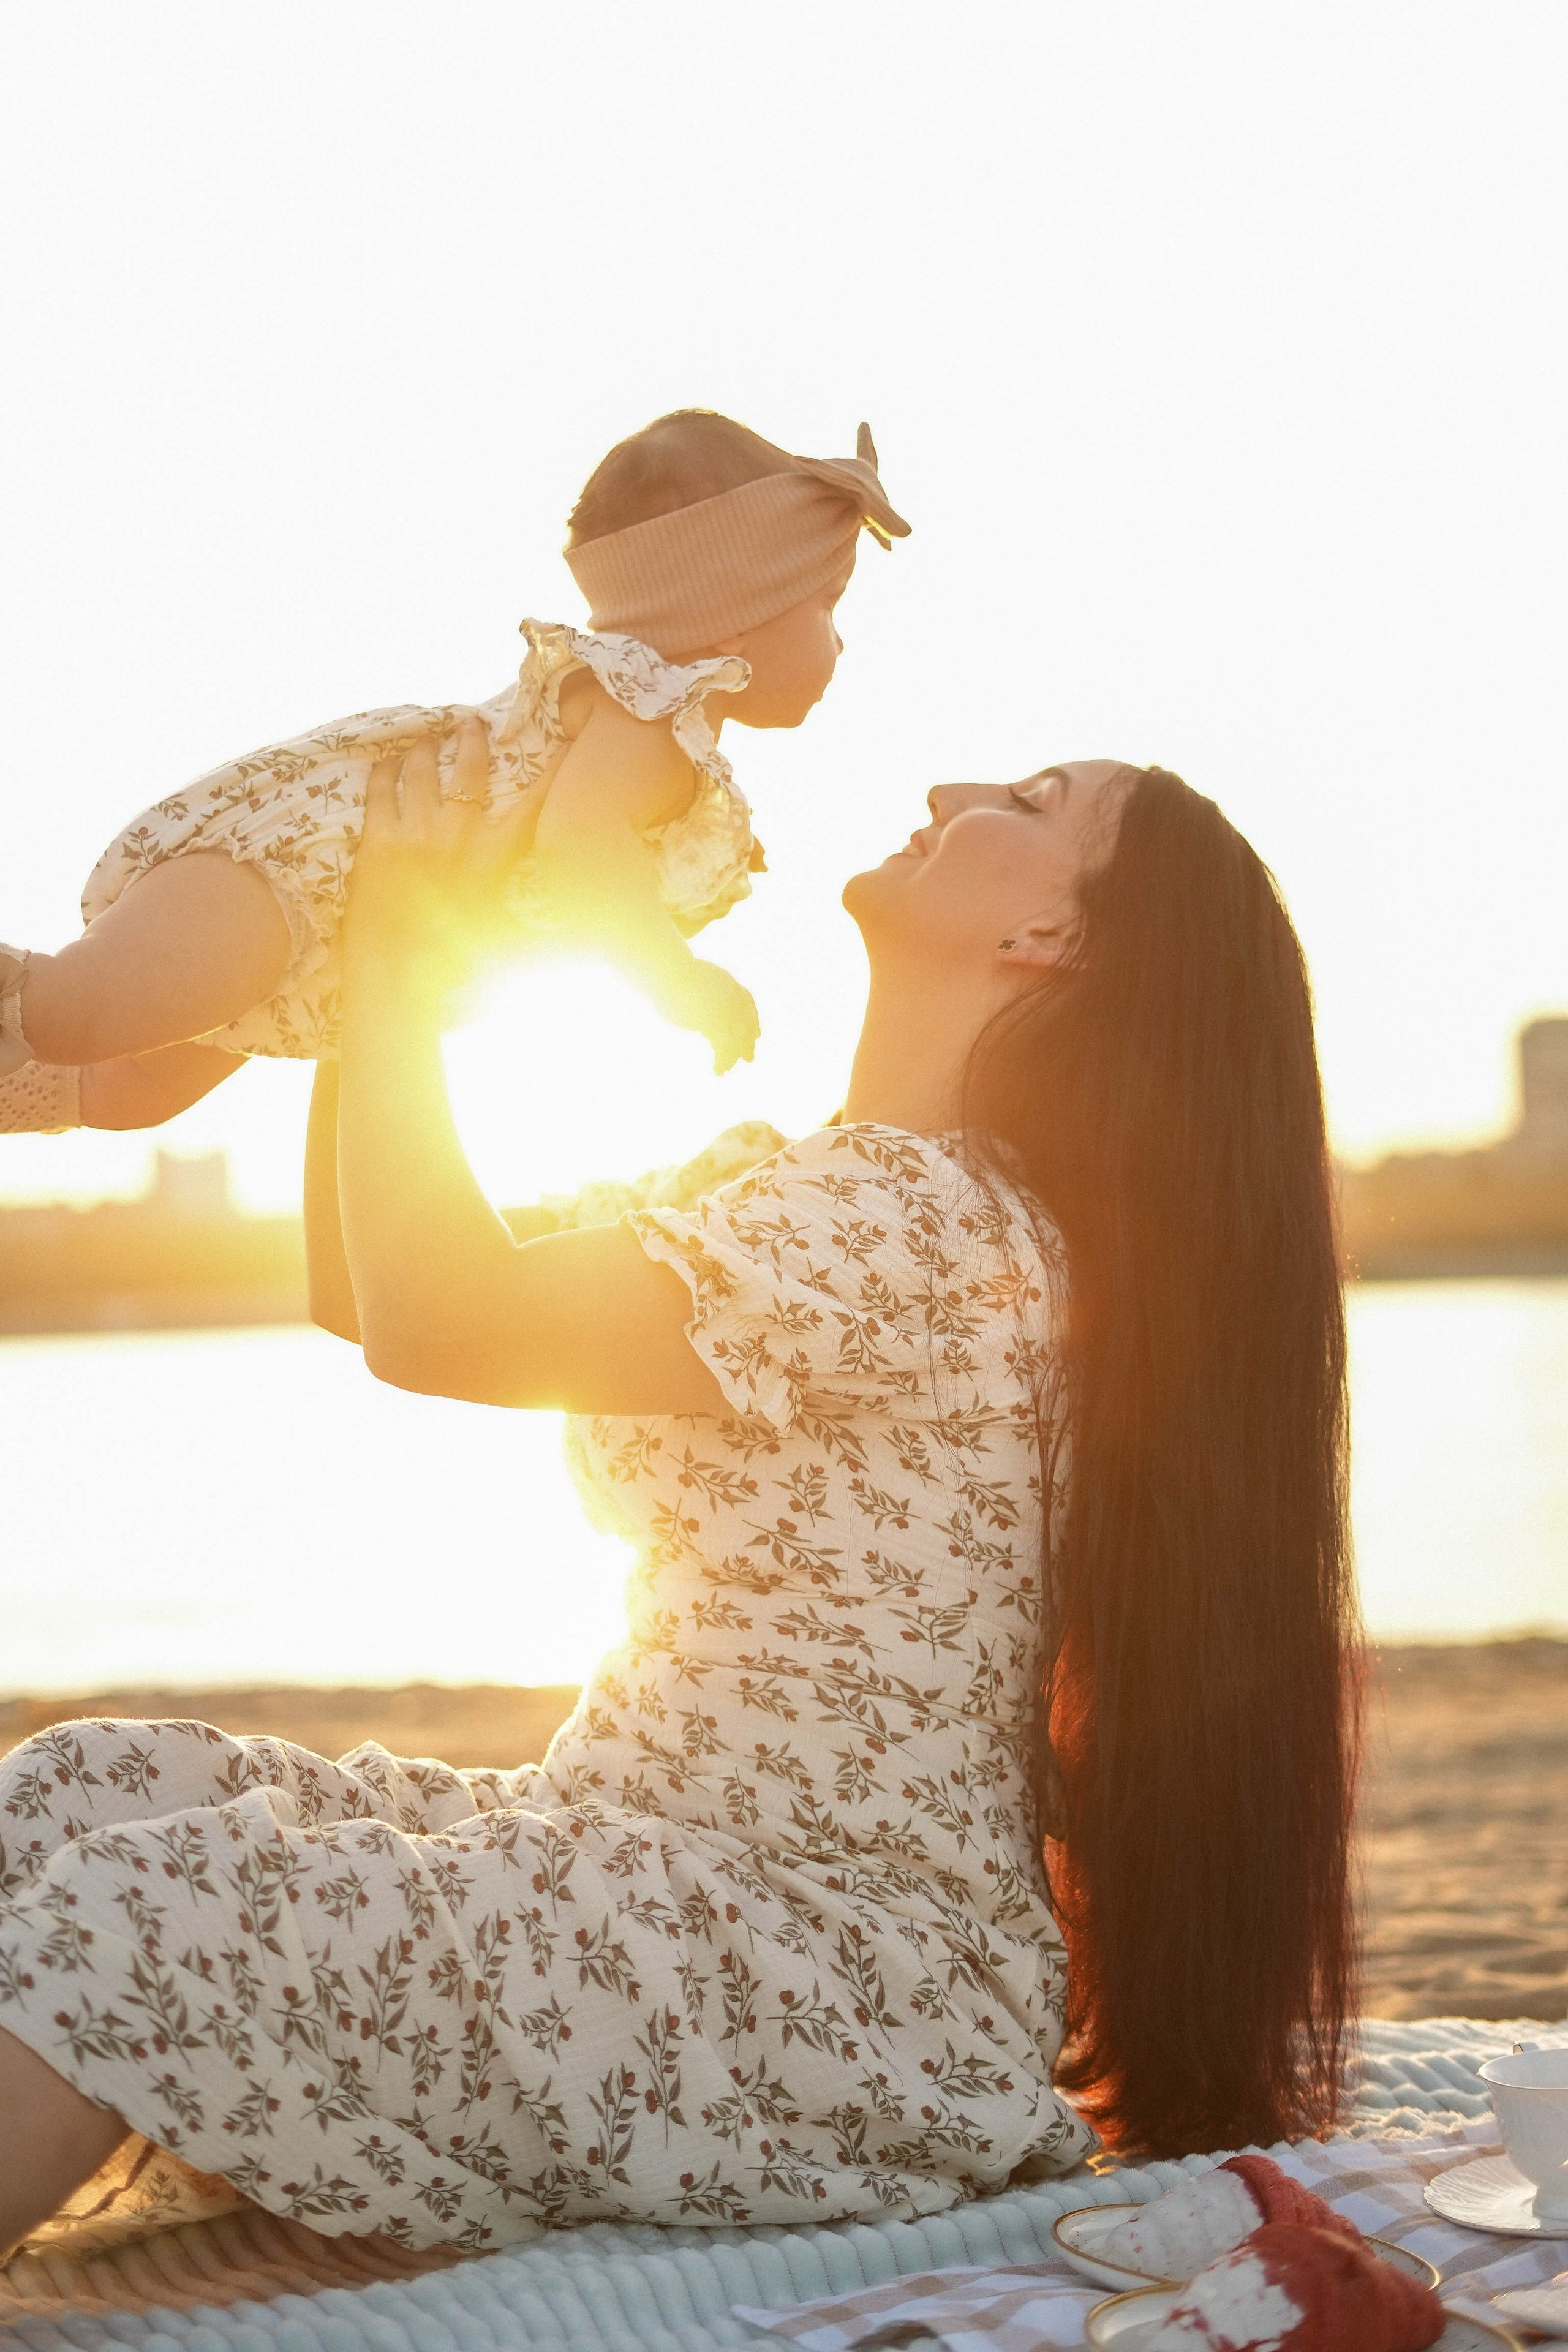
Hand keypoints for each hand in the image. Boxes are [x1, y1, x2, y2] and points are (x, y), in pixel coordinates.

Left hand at [343, 719, 543, 1014]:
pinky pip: (380, 790)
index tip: (564, 744)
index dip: (552, 770)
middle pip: (469, 770)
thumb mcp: (504, 932)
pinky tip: (385, 763)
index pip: (534, 803)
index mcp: (496, 857)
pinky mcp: (378, 839)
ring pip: (420, 771)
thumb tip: (574, 933)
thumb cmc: (455, 962)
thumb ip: (533, 920)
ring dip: (424, 750)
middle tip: (470, 723)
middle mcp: (460, 834)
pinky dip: (384, 772)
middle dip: (471, 741)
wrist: (400, 973)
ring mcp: (416, 832)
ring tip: (425, 739)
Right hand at [648, 956, 759, 1074]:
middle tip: (749, 1059)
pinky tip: (718, 1069)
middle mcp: (731, 996)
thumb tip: (701, 1022)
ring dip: (732, 1056)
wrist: (666, 971)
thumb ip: (704, 999)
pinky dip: (723, 1059)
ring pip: (737, 1038)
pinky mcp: (714, 1021)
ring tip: (725, 1070)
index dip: (753, 1020)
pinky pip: (725, 1045)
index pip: (748, 1002)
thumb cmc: (670, 976)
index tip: (757, 1034)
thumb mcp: (693, 984)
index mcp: (728, 983)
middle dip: (747, 1042)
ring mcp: (724, 1009)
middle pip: (746, 1023)